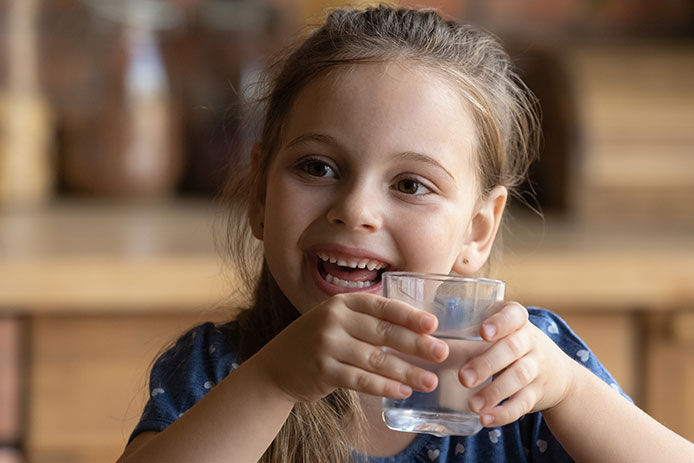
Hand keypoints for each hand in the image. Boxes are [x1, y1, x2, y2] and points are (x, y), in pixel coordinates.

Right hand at [253, 293, 449, 402]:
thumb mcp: (338, 321)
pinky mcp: (323, 370)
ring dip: (406, 372)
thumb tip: (417, 332)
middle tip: (441, 353)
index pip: (382, 307)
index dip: (409, 315)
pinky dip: (384, 387)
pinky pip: (361, 380)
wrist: (276, 366)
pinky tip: (402, 391)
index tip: (433, 325)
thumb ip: (368, 322)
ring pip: (375, 360)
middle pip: (383, 332)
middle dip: (416, 344)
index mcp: (343, 303)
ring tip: (429, 381)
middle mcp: (334, 320)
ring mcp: (327, 345)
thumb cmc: (317, 342)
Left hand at [459, 302, 575, 426]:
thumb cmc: (511, 346)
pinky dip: (505, 413)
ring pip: (519, 377)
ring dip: (494, 392)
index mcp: (517, 321)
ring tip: (472, 404)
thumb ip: (469, 334)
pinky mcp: (538, 393)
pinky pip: (524, 403)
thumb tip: (426, 344)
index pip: (514, 315)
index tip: (482, 333)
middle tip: (463, 378)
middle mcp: (531, 341)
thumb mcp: (500, 333)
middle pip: (512, 349)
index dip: (500, 323)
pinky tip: (486, 418)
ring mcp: (537, 367)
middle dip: (487, 363)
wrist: (557, 374)